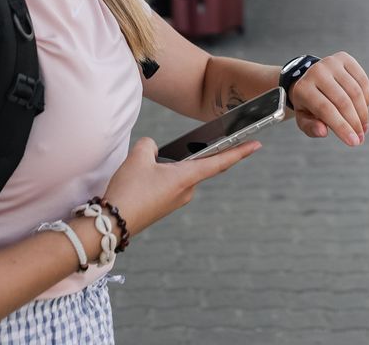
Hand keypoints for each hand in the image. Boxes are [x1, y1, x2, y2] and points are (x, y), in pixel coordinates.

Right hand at [103, 137, 259, 236]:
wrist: (112, 223)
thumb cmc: (129, 190)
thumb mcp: (138, 157)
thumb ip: (149, 145)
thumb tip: (153, 150)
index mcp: (187, 177)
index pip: (219, 162)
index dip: (239, 152)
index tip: (256, 145)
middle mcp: (187, 191)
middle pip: (194, 165)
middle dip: (184, 155)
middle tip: (171, 150)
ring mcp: (176, 201)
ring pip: (177, 175)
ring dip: (165, 167)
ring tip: (140, 168)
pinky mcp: (165, 207)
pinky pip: (167, 185)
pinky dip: (158, 177)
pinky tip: (140, 179)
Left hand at [289, 51, 368, 145]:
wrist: (309, 78)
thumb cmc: (308, 103)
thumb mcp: (304, 118)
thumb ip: (311, 127)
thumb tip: (323, 132)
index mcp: (303, 88)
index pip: (326, 109)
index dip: (342, 127)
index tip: (354, 142)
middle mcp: (317, 71)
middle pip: (343, 101)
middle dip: (355, 123)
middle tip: (361, 138)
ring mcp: (331, 62)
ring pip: (355, 92)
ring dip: (363, 113)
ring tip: (363, 128)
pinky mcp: (345, 58)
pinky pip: (362, 81)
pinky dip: (367, 99)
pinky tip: (364, 110)